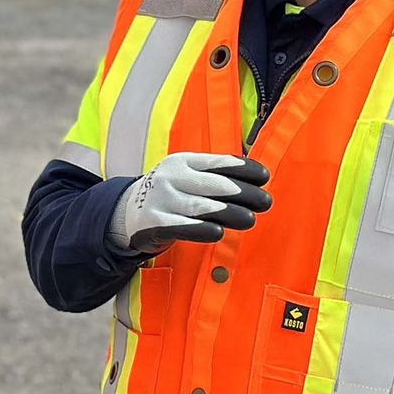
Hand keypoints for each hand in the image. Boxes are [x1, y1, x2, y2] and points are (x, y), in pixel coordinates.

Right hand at [109, 152, 271, 253]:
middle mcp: (171, 177)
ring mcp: (162, 200)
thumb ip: (214, 176)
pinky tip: (218, 232)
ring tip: (249, 219)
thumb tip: (256, 180)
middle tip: (265, 202)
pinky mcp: (155, 223)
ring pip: (203, 207)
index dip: (244, 169)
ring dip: (230, 213)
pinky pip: (183, 227)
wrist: (128, 212)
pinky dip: (202, 229)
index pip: (218, 163)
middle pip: (215, 185)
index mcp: (182, 162)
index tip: (264, 177)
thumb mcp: (186, 176)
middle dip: (245, 194)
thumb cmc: (170, 194)